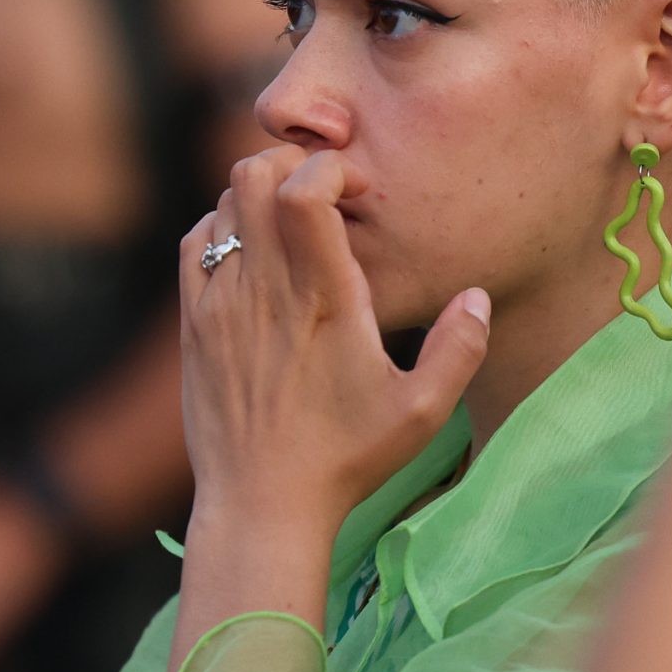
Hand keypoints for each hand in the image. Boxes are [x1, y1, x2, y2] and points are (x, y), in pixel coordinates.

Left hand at [180, 147, 490, 546]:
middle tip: (323, 197)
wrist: (261, 505)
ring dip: (259, 200)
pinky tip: (252, 259)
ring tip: (292, 232)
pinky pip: (196, 244)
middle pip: (252, 175)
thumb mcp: (422, 412)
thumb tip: (476, 295)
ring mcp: (221, 304)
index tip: (358, 195)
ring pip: (223, 204)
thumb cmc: (347, 459)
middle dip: (291, 166)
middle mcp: (265, 289)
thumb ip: (460, 349)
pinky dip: (222, 230)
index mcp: (323, 298)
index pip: (302, 190)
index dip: (330, 168)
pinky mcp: (195, 325)